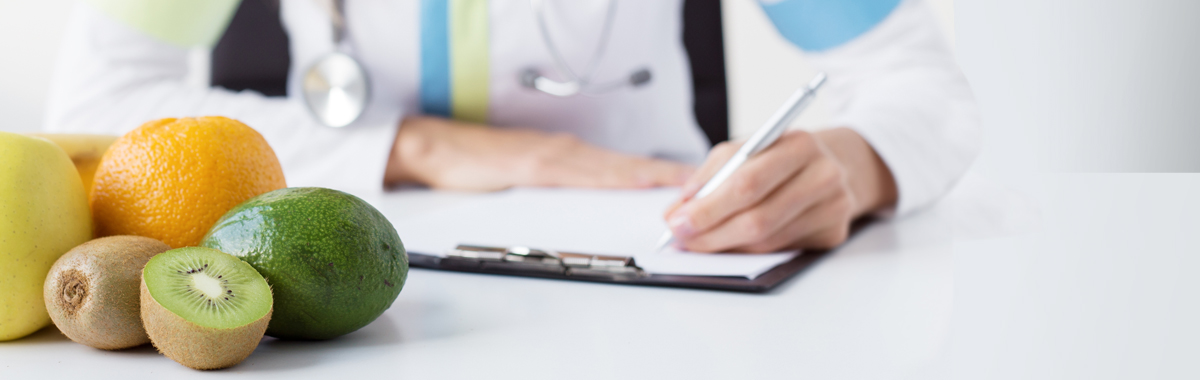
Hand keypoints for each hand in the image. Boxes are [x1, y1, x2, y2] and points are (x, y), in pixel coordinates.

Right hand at [384, 116, 693, 189]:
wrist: (438, 148)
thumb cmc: (481, 165)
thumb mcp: (530, 176)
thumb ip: (562, 187)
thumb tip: (593, 207)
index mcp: (569, 159)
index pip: (622, 169)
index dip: (657, 175)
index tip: (690, 182)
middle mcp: (568, 153)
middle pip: (626, 168)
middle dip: (664, 176)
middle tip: (703, 185)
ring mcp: (554, 158)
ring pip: (612, 169)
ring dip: (648, 176)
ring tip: (682, 185)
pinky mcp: (535, 165)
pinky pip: (584, 174)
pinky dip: (614, 177)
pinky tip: (634, 181)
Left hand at [663, 128, 896, 251]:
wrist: (838, 164)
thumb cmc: (782, 157)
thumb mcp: (747, 150)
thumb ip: (711, 176)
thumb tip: (677, 212)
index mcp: (799, 144)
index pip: (747, 182)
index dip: (708, 207)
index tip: (676, 221)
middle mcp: (823, 175)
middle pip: (758, 218)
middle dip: (710, 233)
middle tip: (680, 238)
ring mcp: (834, 207)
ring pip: (766, 241)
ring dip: (724, 245)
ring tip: (698, 242)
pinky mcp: (834, 234)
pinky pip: (780, 250)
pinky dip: (748, 250)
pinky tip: (730, 243)